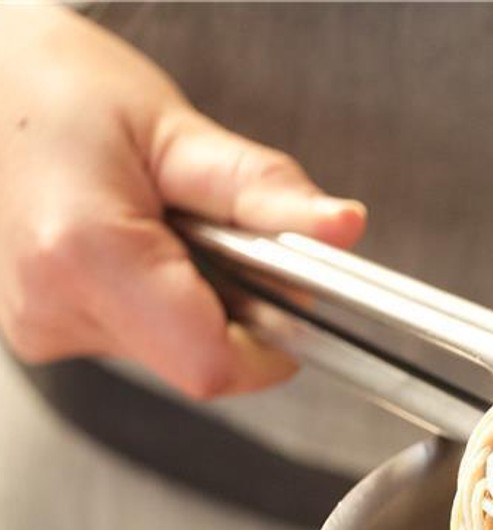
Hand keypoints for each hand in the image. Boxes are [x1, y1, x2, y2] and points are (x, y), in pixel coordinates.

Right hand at [0, 7, 365, 397]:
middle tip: (208, 228)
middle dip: (233, 307)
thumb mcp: (175, 129)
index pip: (215, 365)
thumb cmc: (55, 87)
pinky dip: (156, 297)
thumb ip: (263, 189)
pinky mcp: (40, 329)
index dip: (271, 344)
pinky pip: (135, 337)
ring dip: (193, 299)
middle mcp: (52, 307)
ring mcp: (39, 326)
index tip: (286, 297)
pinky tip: (130, 239)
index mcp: (86, 258)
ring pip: (169, 353)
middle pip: (197, 361)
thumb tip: (340, 227)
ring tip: (156, 222)